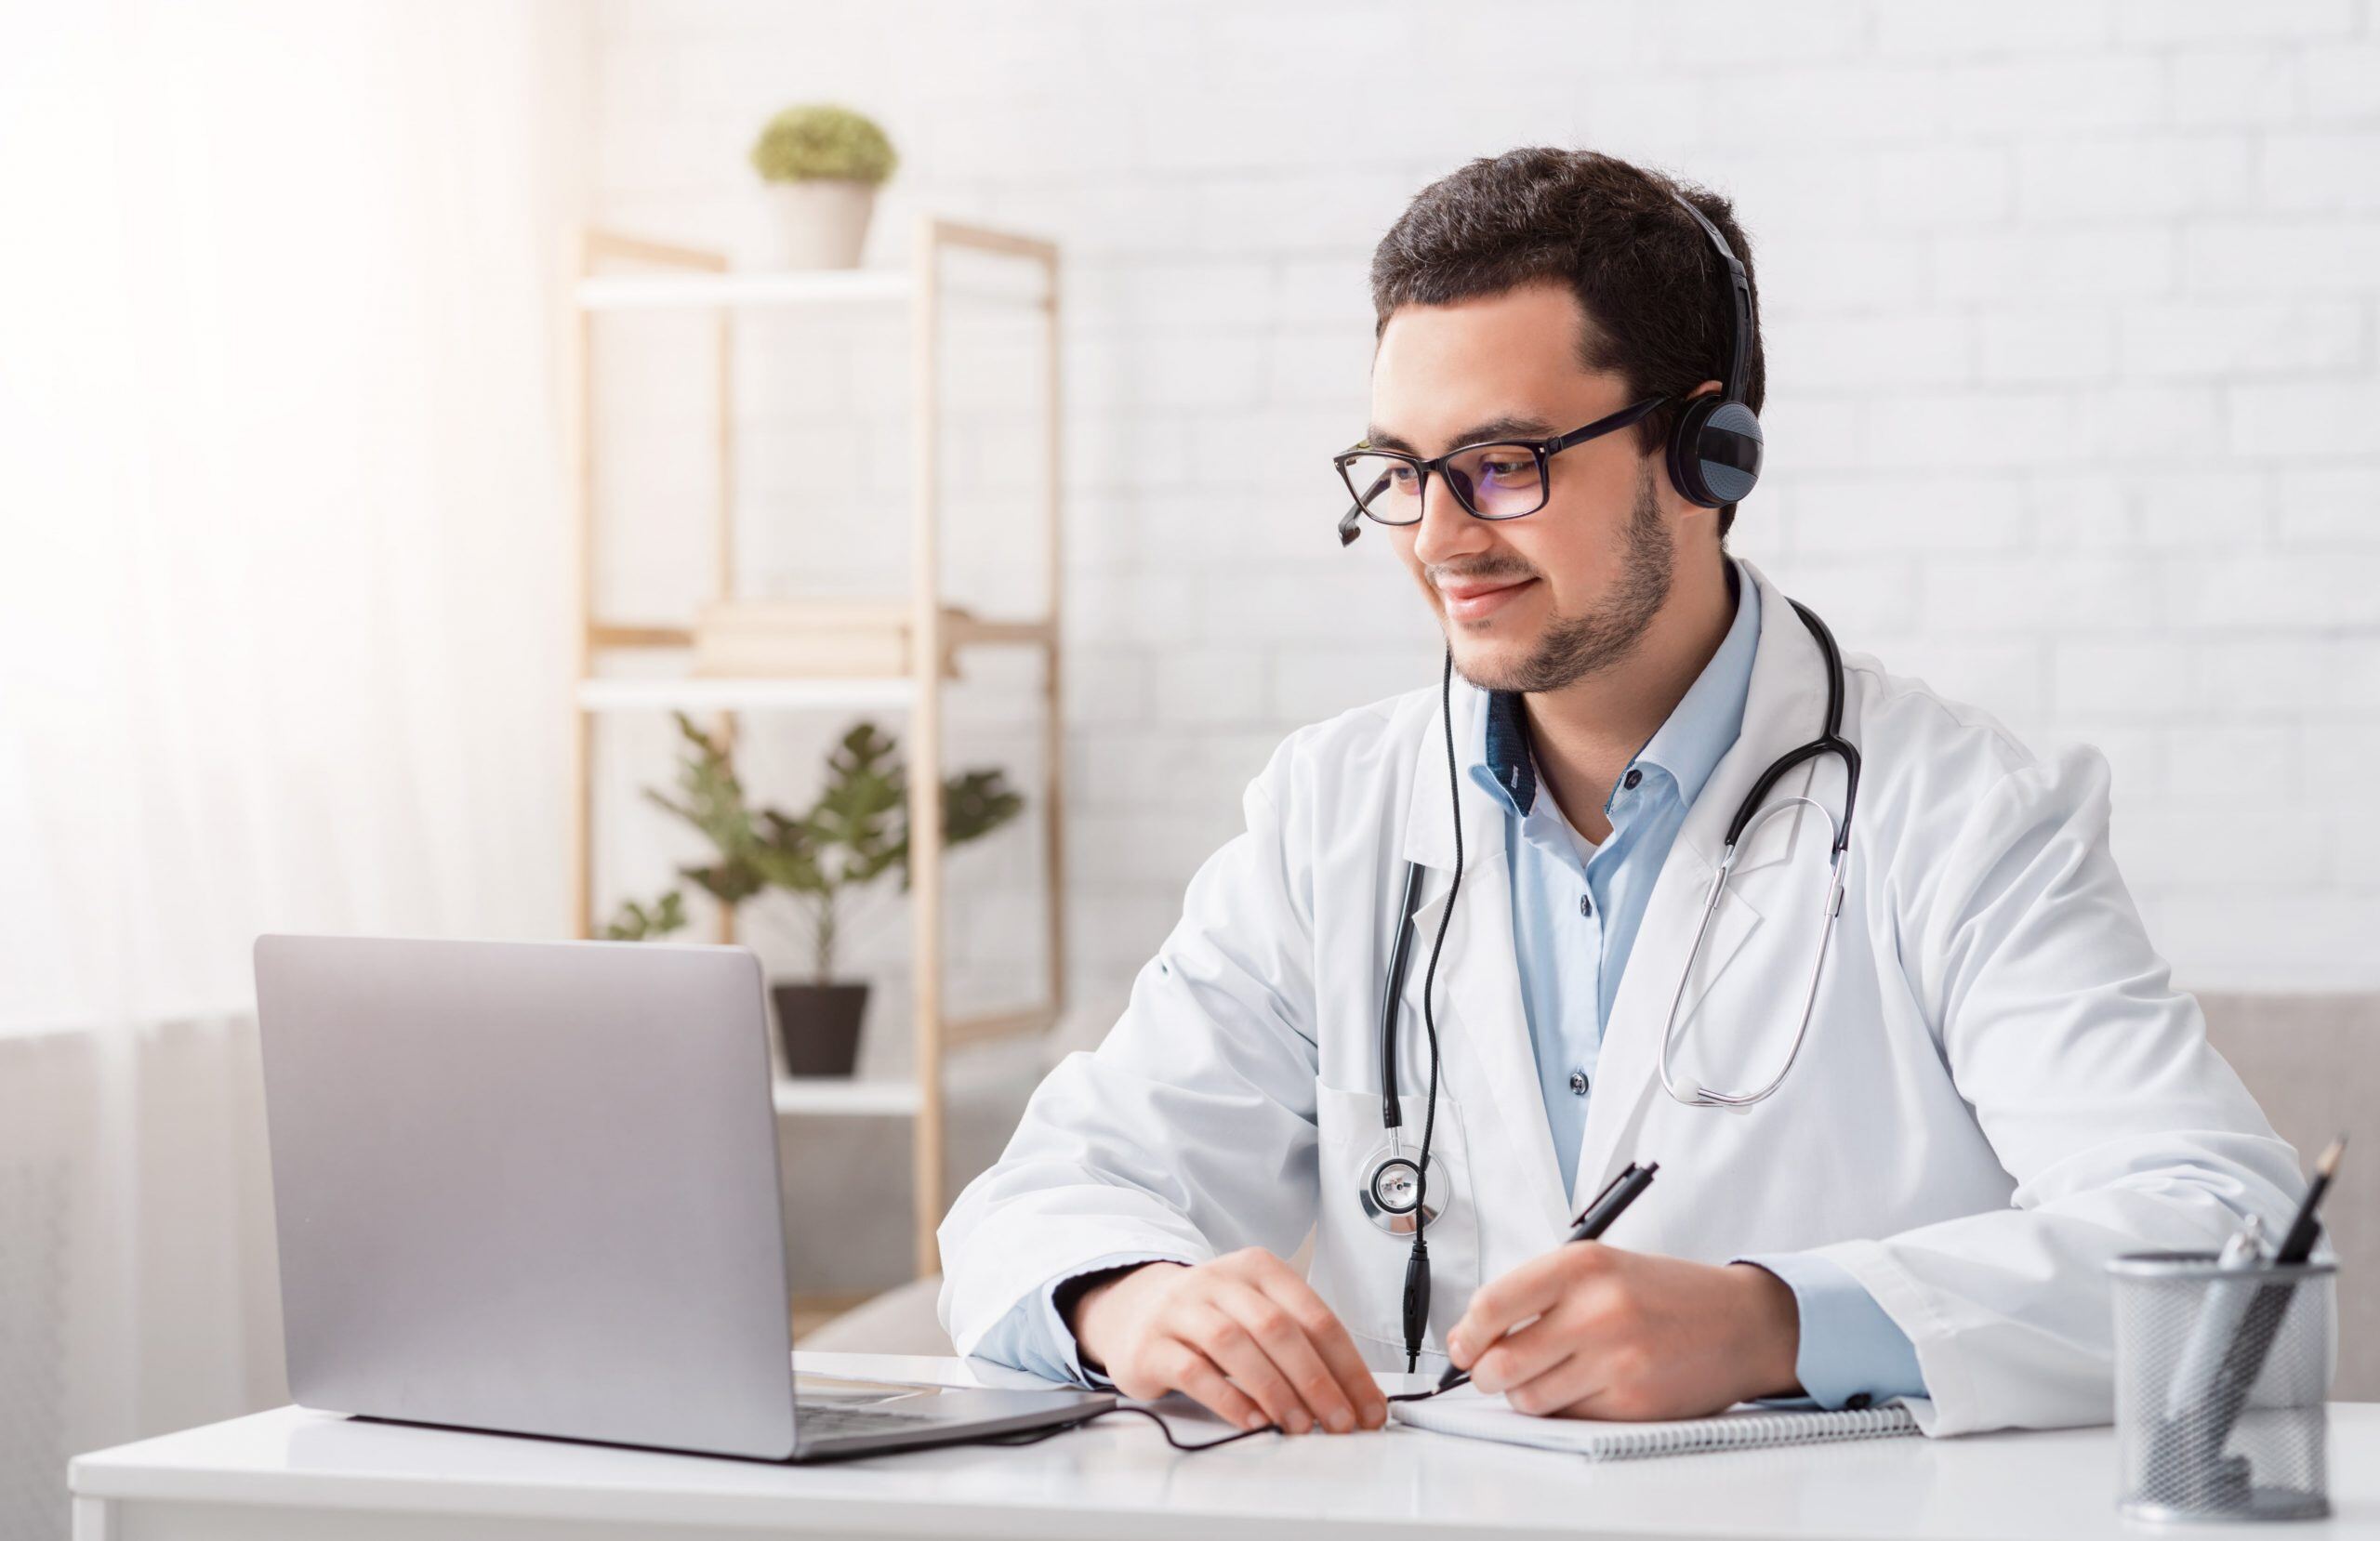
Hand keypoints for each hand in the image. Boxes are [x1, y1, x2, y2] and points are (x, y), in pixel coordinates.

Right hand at [1065, 1248, 1388, 1434]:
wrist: (1134, 1312)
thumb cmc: (1210, 1319)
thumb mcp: (1255, 1312)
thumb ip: (1297, 1343)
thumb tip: (1350, 1397)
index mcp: (1258, 1268)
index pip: (1314, 1315)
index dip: (1347, 1365)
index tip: (1367, 1406)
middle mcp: (1219, 1281)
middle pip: (1277, 1328)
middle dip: (1317, 1381)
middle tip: (1339, 1422)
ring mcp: (1180, 1309)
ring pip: (1235, 1345)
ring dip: (1275, 1390)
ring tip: (1298, 1426)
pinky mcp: (1151, 1345)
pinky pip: (1193, 1370)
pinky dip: (1228, 1398)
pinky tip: (1252, 1421)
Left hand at [1446, 1245, 1799, 1419]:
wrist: (1743, 1322)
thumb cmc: (1666, 1293)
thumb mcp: (1601, 1267)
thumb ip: (1538, 1293)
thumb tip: (1473, 1334)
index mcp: (1582, 1266)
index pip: (1493, 1304)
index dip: (1466, 1332)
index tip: (1463, 1343)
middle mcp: (1597, 1311)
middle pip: (1500, 1363)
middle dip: (1484, 1373)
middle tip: (1490, 1370)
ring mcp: (1617, 1361)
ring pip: (1529, 1399)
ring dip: (1524, 1395)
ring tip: (1545, 1376)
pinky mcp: (1633, 1403)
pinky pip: (1569, 1417)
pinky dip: (1565, 1409)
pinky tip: (1585, 1387)